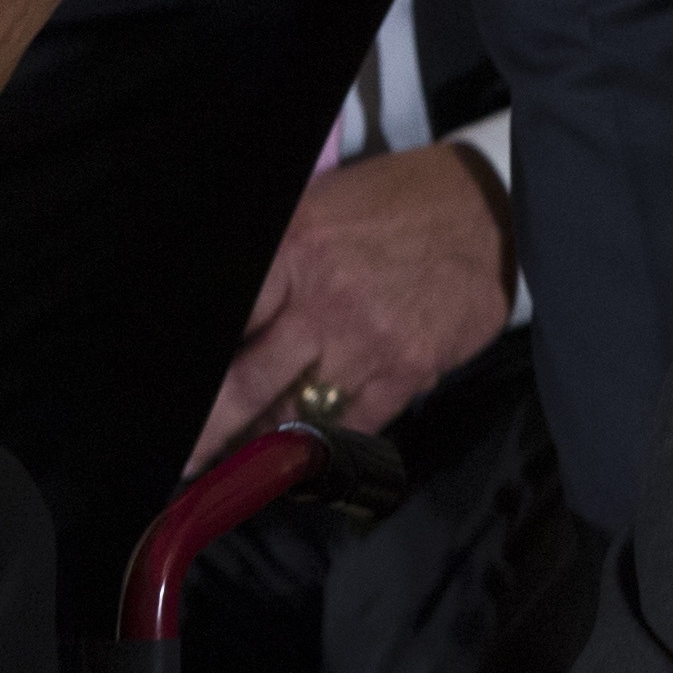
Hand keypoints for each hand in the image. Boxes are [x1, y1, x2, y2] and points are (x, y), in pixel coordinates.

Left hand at [186, 141, 514, 468]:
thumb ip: (275, 261)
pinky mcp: (409, 372)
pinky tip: (298, 459)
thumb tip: (237, 315)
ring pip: (296, 416)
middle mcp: (324, 301)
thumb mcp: (319, 205)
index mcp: (293, 249)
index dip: (199, 375)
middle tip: (185, 462)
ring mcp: (368, 343)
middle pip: (246, 384)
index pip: (229, 321)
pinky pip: (352, 427)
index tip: (180, 404)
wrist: (492, 209)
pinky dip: (321, 448)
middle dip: (210, 432)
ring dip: (261, 449)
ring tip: (235, 469)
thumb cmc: (396, 203)